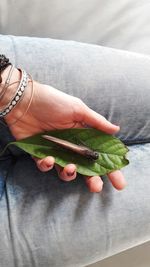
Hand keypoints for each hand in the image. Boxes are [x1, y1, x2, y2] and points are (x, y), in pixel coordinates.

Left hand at [5, 73, 126, 191]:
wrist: (25, 100)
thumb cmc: (53, 102)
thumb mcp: (78, 109)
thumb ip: (96, 122)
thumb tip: (116, 129)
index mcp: (82, 137)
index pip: (99, 156)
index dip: (110, 169)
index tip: (119, 183)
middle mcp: (71, 147)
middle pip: (85, 168)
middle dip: (93, 180)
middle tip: (96, 187)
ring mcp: (55, 151)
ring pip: (65, 171)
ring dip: (69, 174)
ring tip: (70, 168)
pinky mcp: (39, 154)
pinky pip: (45, 166)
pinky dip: (47, 165)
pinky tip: (48, 158)